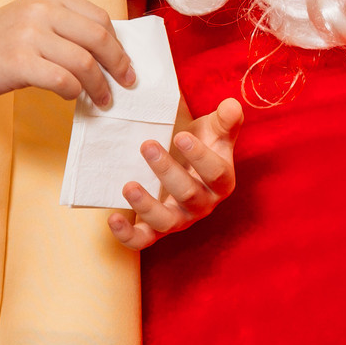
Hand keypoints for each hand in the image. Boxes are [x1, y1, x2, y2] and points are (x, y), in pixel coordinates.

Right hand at [0, 0, 135, 105]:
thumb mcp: (32, 21)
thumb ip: (65, 28)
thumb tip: (110, 53)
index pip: (100, 18)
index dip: (118, 45)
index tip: (125, 64)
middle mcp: (41, 10)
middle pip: (99, 38)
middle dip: (119, 65)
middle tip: (126, 84)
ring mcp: (29, 34)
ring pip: (84, 62)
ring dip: (99, 86)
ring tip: (102, 100)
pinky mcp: (18, 61)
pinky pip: (62, 79)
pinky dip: (74, 91)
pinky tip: (72, 97)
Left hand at [110, 98, 242, 249]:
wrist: (181, 158)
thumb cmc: (200, 141)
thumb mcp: (214, 128)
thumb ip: (226, 119)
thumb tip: (232, 105)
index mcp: (220, 180)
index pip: (215, 173)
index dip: (200, 157)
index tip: (181, 136)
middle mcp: (202, 203)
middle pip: (188, 194)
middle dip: (167, 171)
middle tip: (147, 145)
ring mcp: (179, 218)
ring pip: (166, 221)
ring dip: (147, 205)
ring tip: (128, 185)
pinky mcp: (156, 229)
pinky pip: (143, 239)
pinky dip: (128, 235)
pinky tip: (114, 218)